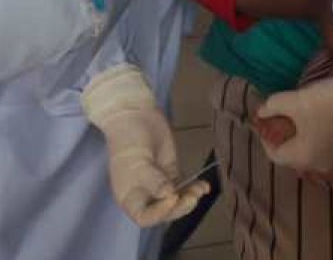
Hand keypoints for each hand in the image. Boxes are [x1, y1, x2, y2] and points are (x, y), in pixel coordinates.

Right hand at [83, 65, 210, 226]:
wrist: (134, 114)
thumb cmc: (129, 140)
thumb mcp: (137, 161)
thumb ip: (153, 180)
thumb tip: (168, 195)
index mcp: (129, 197)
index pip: (144, 217)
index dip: (159, 213)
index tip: (171, 198)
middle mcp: (144, 195)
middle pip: (164, 212)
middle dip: (179, 207)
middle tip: (191, 196)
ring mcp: (158, 185)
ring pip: (176, 201)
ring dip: (189, 198)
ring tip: (199, 190)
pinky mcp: (170, 173)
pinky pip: (183, 187)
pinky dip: (194, 188)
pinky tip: (203, 186)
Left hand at [255, 37, 332, 179]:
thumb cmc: (323, 100)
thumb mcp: (291, 100)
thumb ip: (271, 107)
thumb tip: (261, 112)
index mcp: (302, 157)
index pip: (275, 156)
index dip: (265, 140)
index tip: (264, 125)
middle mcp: (320, 167)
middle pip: (296, 158)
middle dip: (288, 142)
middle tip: (284, 124)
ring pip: (316, 157)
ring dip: (308, 144)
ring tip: (306, 125)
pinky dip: (326, 144)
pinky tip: (327, 128)